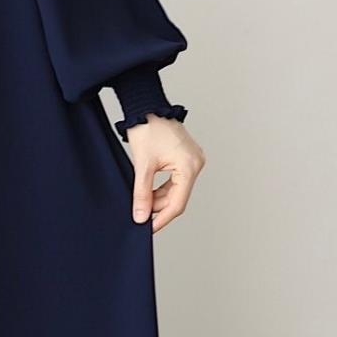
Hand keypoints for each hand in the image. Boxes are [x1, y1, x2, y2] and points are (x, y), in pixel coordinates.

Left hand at [127, 116, 205, 233]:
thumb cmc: (147, 128)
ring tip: (141, 206)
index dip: (162, 219)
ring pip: (176, 190)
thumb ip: (142, 193)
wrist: (146, 105)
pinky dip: (161, 188)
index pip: (178, 203)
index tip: (149, 230)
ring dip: (159, 199)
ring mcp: (192, 161)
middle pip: (178, 197)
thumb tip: (140, 216)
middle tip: (141, 219)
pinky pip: (175, 180)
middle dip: (159, 209)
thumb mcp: (142, 165)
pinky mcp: (185, 158)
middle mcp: (196, 164)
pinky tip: (148, 194)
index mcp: (189, 166)